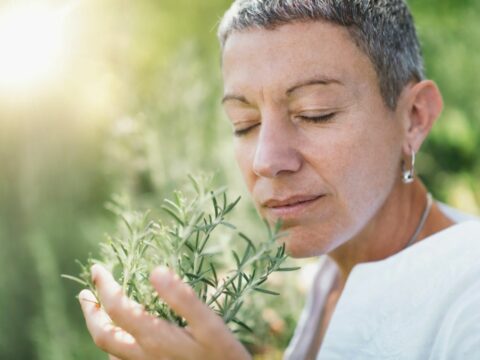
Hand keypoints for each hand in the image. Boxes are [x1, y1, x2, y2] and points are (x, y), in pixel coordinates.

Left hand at [79, 264, 251, 359]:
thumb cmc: (223, 355)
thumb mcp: (211, 324)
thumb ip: (184, 298)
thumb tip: (155, 271)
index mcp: (155, 337)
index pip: (117, 307)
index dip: (104, 285)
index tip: (98, 268)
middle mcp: (144, 355)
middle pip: (102, 335)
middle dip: (89, 311)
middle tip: (85, 291)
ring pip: (109, 350)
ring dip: (98, 327)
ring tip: (98, 309)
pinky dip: (113, 344)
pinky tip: (122, 334)